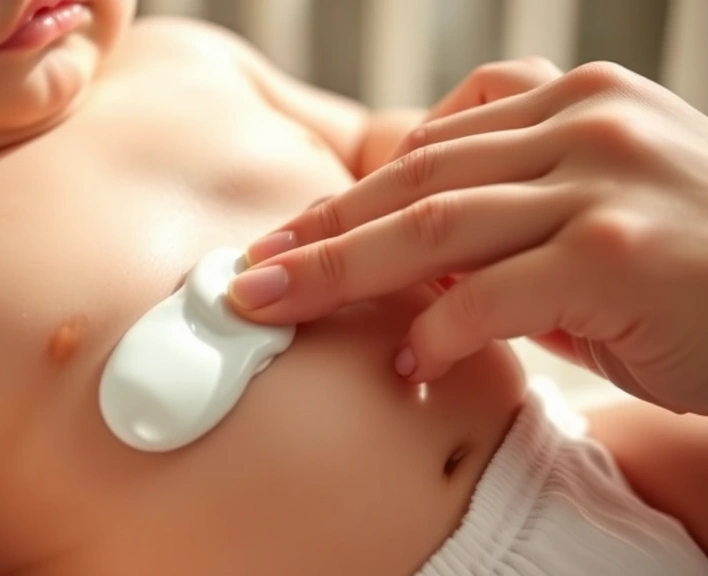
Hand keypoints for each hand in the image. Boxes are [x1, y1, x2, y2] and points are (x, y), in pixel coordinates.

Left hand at [228, 61, 707, 414]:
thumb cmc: (691, 272)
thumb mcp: (591, 222)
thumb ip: (503, 224)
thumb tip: (402, 263)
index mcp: (577, 101)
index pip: (433, 142)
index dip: (349, 191)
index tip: (289, 235)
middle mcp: (587, 124)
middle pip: (414, 178)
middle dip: (321, 229)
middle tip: (253, 274)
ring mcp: (601, 183)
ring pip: (432, 224)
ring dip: (340, 269)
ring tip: (276, 304)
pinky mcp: (614, 252)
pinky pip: (488, 294)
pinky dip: (436, 333)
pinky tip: (408, 364)